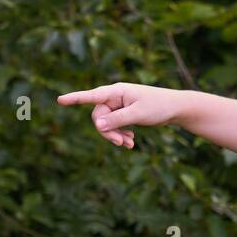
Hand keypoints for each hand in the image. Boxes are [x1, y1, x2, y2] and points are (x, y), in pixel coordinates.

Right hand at [56, 82, 184, 148]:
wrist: (176, 108)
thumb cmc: (158, 106)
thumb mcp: (138, 115)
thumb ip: (117, 120)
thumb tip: (97, 125)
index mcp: (117, 91)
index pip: (92, 96)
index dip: (75, 99)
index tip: (60, 100)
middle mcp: (115, 97)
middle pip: (99, 117)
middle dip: (107, 132)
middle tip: (121, 143)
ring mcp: (119, 105)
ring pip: (106, 124)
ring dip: (115, 136)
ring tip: (129, 144)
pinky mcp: (124, 113)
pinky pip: (115, 126)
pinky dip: (121, 135)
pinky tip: (131, 142)